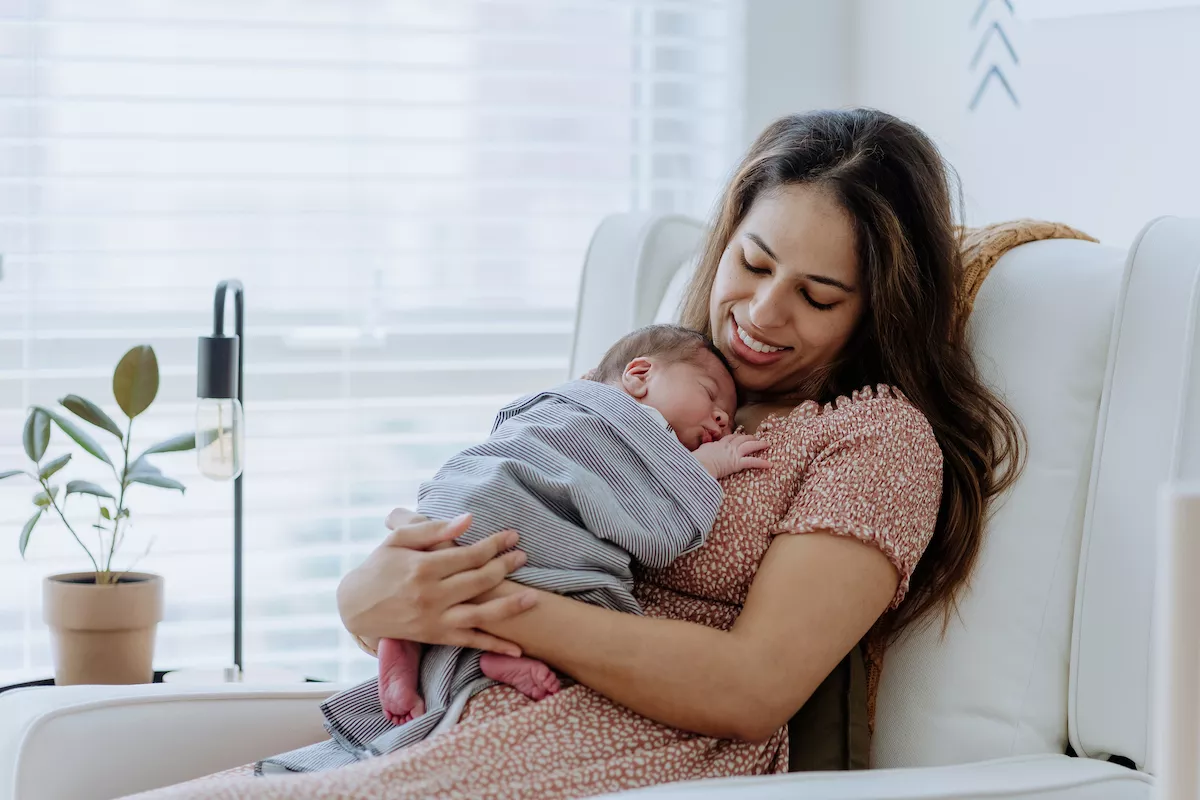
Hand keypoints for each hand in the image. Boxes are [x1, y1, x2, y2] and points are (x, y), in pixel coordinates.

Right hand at [336, 511, 537, 655]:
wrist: (355, 607)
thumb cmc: (379, 567)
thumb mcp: (398, 540)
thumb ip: (433, 529)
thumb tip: (468, 519)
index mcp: (423, 567)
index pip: (469, 555)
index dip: (494, 545)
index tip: (512, 536)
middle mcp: (432, 595)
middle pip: (479, 580)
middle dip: (506, 566)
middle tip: (523, 556)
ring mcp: (435, 619)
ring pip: (481, 614)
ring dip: (510, 606)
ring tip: (534, 597)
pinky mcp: (436, 637)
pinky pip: (470, 642)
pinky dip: (494, 647)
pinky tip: (517, 650)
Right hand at [693, 433, 770, 478]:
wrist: (700, 463)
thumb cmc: (698, 459)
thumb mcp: (700, 450)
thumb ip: (704, 447)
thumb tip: (701, 448)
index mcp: (718, 444)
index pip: (729, 438)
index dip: (736, 436)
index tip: (739, 436)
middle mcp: (728, 446)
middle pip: (741, 439)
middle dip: (749, 437)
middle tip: (755, 437)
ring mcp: (734, 453)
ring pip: (749, 446)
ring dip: (759, 444)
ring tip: (766, 444)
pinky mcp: (737, 463)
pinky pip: (752, 462)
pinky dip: (761, 463)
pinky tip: (769, 464)